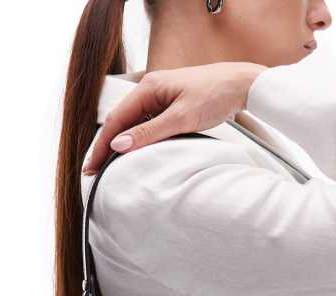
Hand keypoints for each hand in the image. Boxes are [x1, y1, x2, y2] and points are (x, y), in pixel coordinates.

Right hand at [83, 61, 266, 174]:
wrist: (242, 84)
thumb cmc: (215, 95)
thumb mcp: (182, 118)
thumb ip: (150, 132)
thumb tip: (119, 145)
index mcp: (148, 88)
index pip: (116, 120)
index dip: (101, 146)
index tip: (92, 168)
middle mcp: (150, 90)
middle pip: (120, 122)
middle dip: (106, 147)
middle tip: (94, 172)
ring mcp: (160, 97)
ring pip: (133, 124)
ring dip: (121, 144)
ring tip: (109, 167)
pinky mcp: (170, 105)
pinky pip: (147, 124)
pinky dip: (138, 140)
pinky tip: (134, 154)